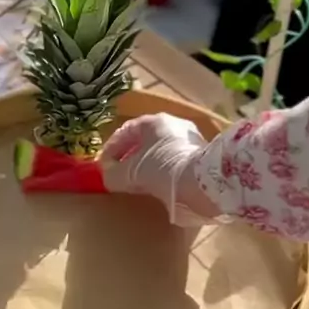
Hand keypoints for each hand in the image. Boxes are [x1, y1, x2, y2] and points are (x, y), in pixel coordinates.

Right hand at [101, 113, 216, 225]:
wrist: (204, 183)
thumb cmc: (163, 169)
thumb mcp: (131, 173)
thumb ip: (114, 175)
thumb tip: (108, 178)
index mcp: (153, 122)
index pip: (125, 131)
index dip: (111, 149)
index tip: (104, 167)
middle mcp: (172, 126)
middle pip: (143, 141)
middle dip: (129, 158)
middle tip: (120, 175)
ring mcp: (189, 141)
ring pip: (160, 153)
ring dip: (147, 167)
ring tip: (138, 184)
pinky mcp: (201, 157)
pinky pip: (174, 163)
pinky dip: (163, 173)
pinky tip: (159, 187)